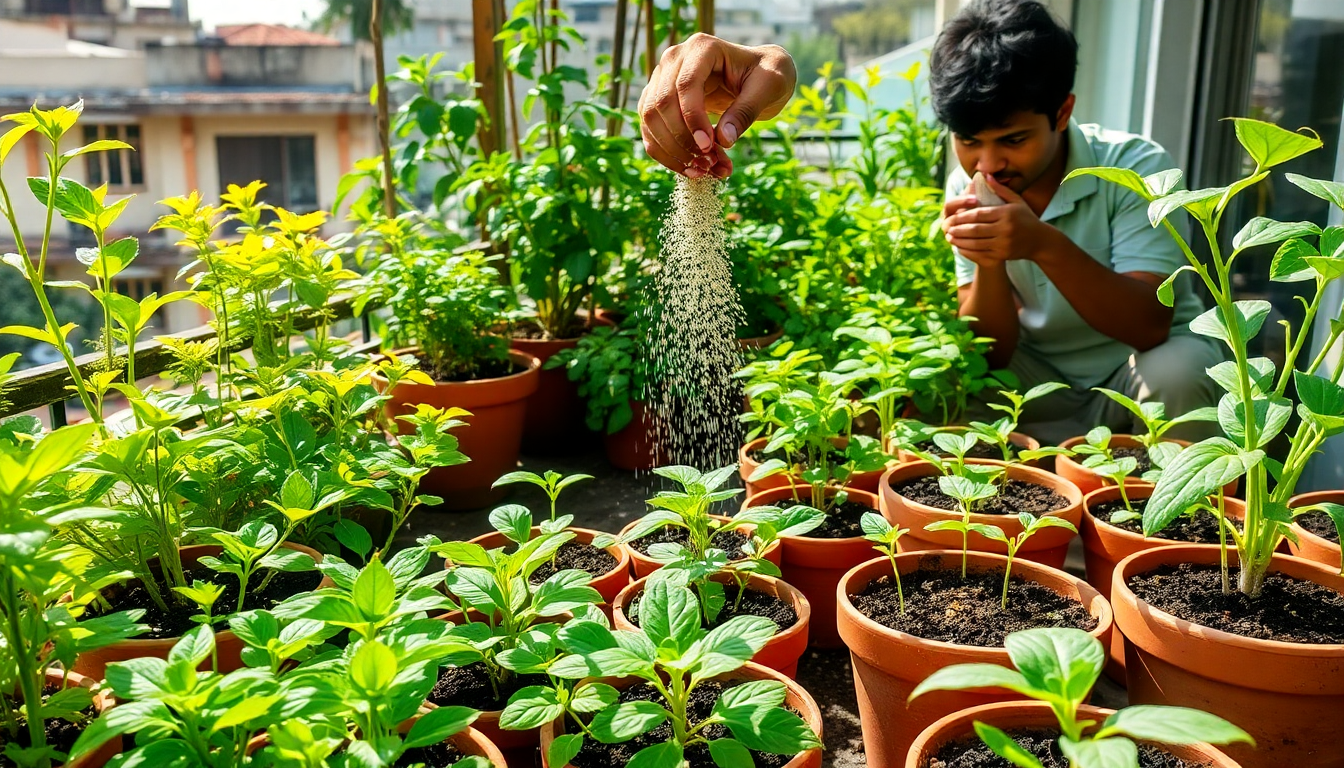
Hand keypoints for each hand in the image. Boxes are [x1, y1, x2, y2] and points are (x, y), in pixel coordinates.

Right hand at [637, 33, 795, 177]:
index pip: (686, 84)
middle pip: (661, 104)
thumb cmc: (768, 76)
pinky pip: (651, 131)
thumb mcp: (769, 88)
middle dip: (682, 140)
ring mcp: (662, 79)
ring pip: (650, 120)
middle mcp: (675, 59)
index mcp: (702, 48)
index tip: (709, 147)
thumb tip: (722, 140)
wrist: (758, 78)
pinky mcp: (658, 101)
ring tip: (703, 171)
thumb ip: (746, 111)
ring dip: (673, 152)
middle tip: (709, 165)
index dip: (693, 118)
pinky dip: (667, 155)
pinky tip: (691, 170)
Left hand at [942, 175, 1054, 265]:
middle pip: (975, 229)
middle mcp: (1005, 228)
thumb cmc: (1027, 218)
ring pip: (976, 243)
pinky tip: (960, 247)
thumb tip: (985, 175)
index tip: (952, 217)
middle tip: (946, 228)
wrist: (1040, 241)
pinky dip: (968, 251)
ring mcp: (1004, 243)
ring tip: (949, 237)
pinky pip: (981, 253)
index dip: (963, 216)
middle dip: (958, 229)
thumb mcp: (1016, 201)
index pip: (979, 214)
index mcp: (1006, 214)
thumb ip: (1000, 189)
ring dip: (960, 241)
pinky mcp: (1003, 255)